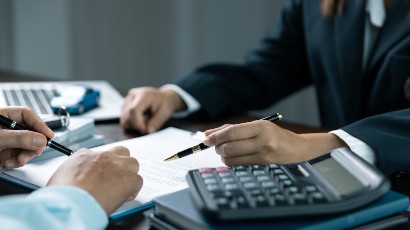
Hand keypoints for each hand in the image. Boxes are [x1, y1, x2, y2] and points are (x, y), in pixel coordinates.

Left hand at [0, 107, 53, 167]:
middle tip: (36, 151)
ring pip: (27, 146)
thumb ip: (20, 138)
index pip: (27, 115)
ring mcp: (7, 140)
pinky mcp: (5, 153)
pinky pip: (19, 156)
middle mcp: (6, 127)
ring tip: (18, 160)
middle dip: (33, 145)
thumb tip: (41, 139)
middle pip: (30, 132)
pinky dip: (17, 162)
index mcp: (3, 116)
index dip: (39, 124)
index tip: (49, 135)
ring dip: (25, 156)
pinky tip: (8, 163)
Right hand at [47, 146, 142, 214]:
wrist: (69, 202)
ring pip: (133, 163)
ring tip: (122, 187)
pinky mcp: (127, 179)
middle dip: (121, 163)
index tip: (101, 177)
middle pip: (120, 152)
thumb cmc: (61, 194)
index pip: (100, 155)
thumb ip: (73, 173)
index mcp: (85, 155)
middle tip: (116, 178)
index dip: (103, 167)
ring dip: (130, 174)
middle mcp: (103, 157)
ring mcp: (117, 166)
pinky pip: (138, 181)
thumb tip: (76, 180)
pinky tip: (125, 196)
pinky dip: (134, 189)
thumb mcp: (60, 177)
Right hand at [121, 87, 185, 132]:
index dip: (137, 123)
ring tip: (144, 123)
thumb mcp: (164, 113)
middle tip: (147, 128)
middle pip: (127, 116)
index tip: (145, 130)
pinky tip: (140, 121)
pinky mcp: (124, 105)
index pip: (134, 109)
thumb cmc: (164, 104)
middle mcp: (132, 96)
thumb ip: (156, 122)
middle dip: (136, 126)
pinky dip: (131, 123)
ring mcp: (127, 100)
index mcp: (144, 95)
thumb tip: (147, 131)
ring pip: (124, 119)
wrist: (163, 97)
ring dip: (133, 125)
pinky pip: (124, 118)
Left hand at [203, 120, 346, 165]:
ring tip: (225, 150)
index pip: (231, 132)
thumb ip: (231, 129)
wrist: (297, 147)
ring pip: (231, 158)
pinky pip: (238, 164)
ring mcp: (263, 154)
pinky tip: (234, 155)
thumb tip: (208, 134)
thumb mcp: (255, 126)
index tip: (205, 139)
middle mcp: (262, 140)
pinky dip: (230, 160)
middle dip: (217, 147)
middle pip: (229, 147)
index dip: (215, 136)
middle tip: (216, 145)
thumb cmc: (273, 134)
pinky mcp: (262, 164)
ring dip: (222, 155)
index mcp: (260, 126)